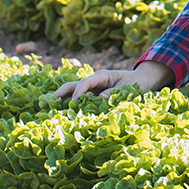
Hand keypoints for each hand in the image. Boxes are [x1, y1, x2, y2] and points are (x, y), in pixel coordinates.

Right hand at [52, 61, 175, 100]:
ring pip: (73, 92)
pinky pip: (79, 99)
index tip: (73, 102)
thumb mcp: (127, 88)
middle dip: (61, 93)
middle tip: (48, 102)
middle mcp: (93, 81)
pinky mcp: (93, 96)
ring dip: (62, 99)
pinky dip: (70, 104)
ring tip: (49, 108)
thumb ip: (114, 93)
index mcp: (101, 76)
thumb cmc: (135, 84)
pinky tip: (62, 113)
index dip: (78, 92)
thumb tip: (100, 98)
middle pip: (73, 85)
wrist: (141, 81)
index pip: (85, 82)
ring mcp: (92, 88)